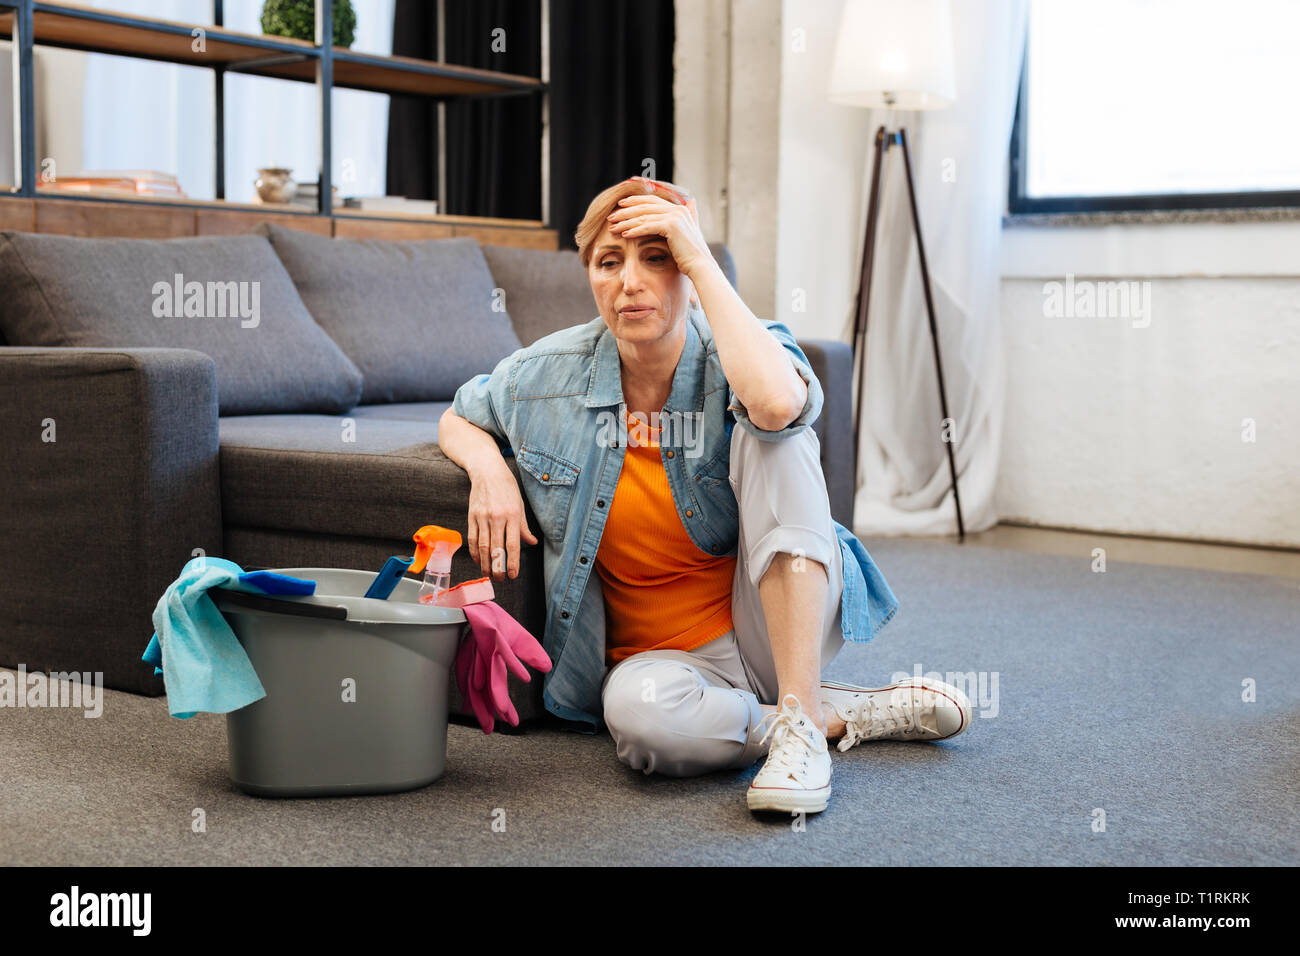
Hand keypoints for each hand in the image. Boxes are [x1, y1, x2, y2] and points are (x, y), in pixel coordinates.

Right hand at [466, 462, 536, 581]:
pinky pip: (472, 538)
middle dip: (497, 568)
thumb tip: (532, 543)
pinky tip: (478, 560)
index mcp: (512, 515)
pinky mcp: (472, 516)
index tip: (513, 575)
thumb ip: (524, 527)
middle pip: (496, 549)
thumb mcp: (520, 505)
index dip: (512, 562)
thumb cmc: (507, 488)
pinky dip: (475, 552)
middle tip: (499, 579)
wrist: (487, 471)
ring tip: (488, 574)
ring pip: (483, 546)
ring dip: (485, 563)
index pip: (513, 544)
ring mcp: (482, 517)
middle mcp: (497, 517)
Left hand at [606, 183, 713, 280]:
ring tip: (613, 227)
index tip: (620, 206)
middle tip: (611, 216)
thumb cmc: (690, 256)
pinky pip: (647, 226)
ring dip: (626, 222)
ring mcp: (675, 216)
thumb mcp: (685, 234)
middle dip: (626, 211)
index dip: (635, 202)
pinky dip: (634, 230)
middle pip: (645, 206)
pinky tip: (624, 234)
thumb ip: (683, 220)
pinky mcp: (671, 226)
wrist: (700, 266)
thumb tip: (688, 206)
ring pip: (644, 216)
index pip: (652, 201)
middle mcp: (678, 209)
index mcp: (680, 209)